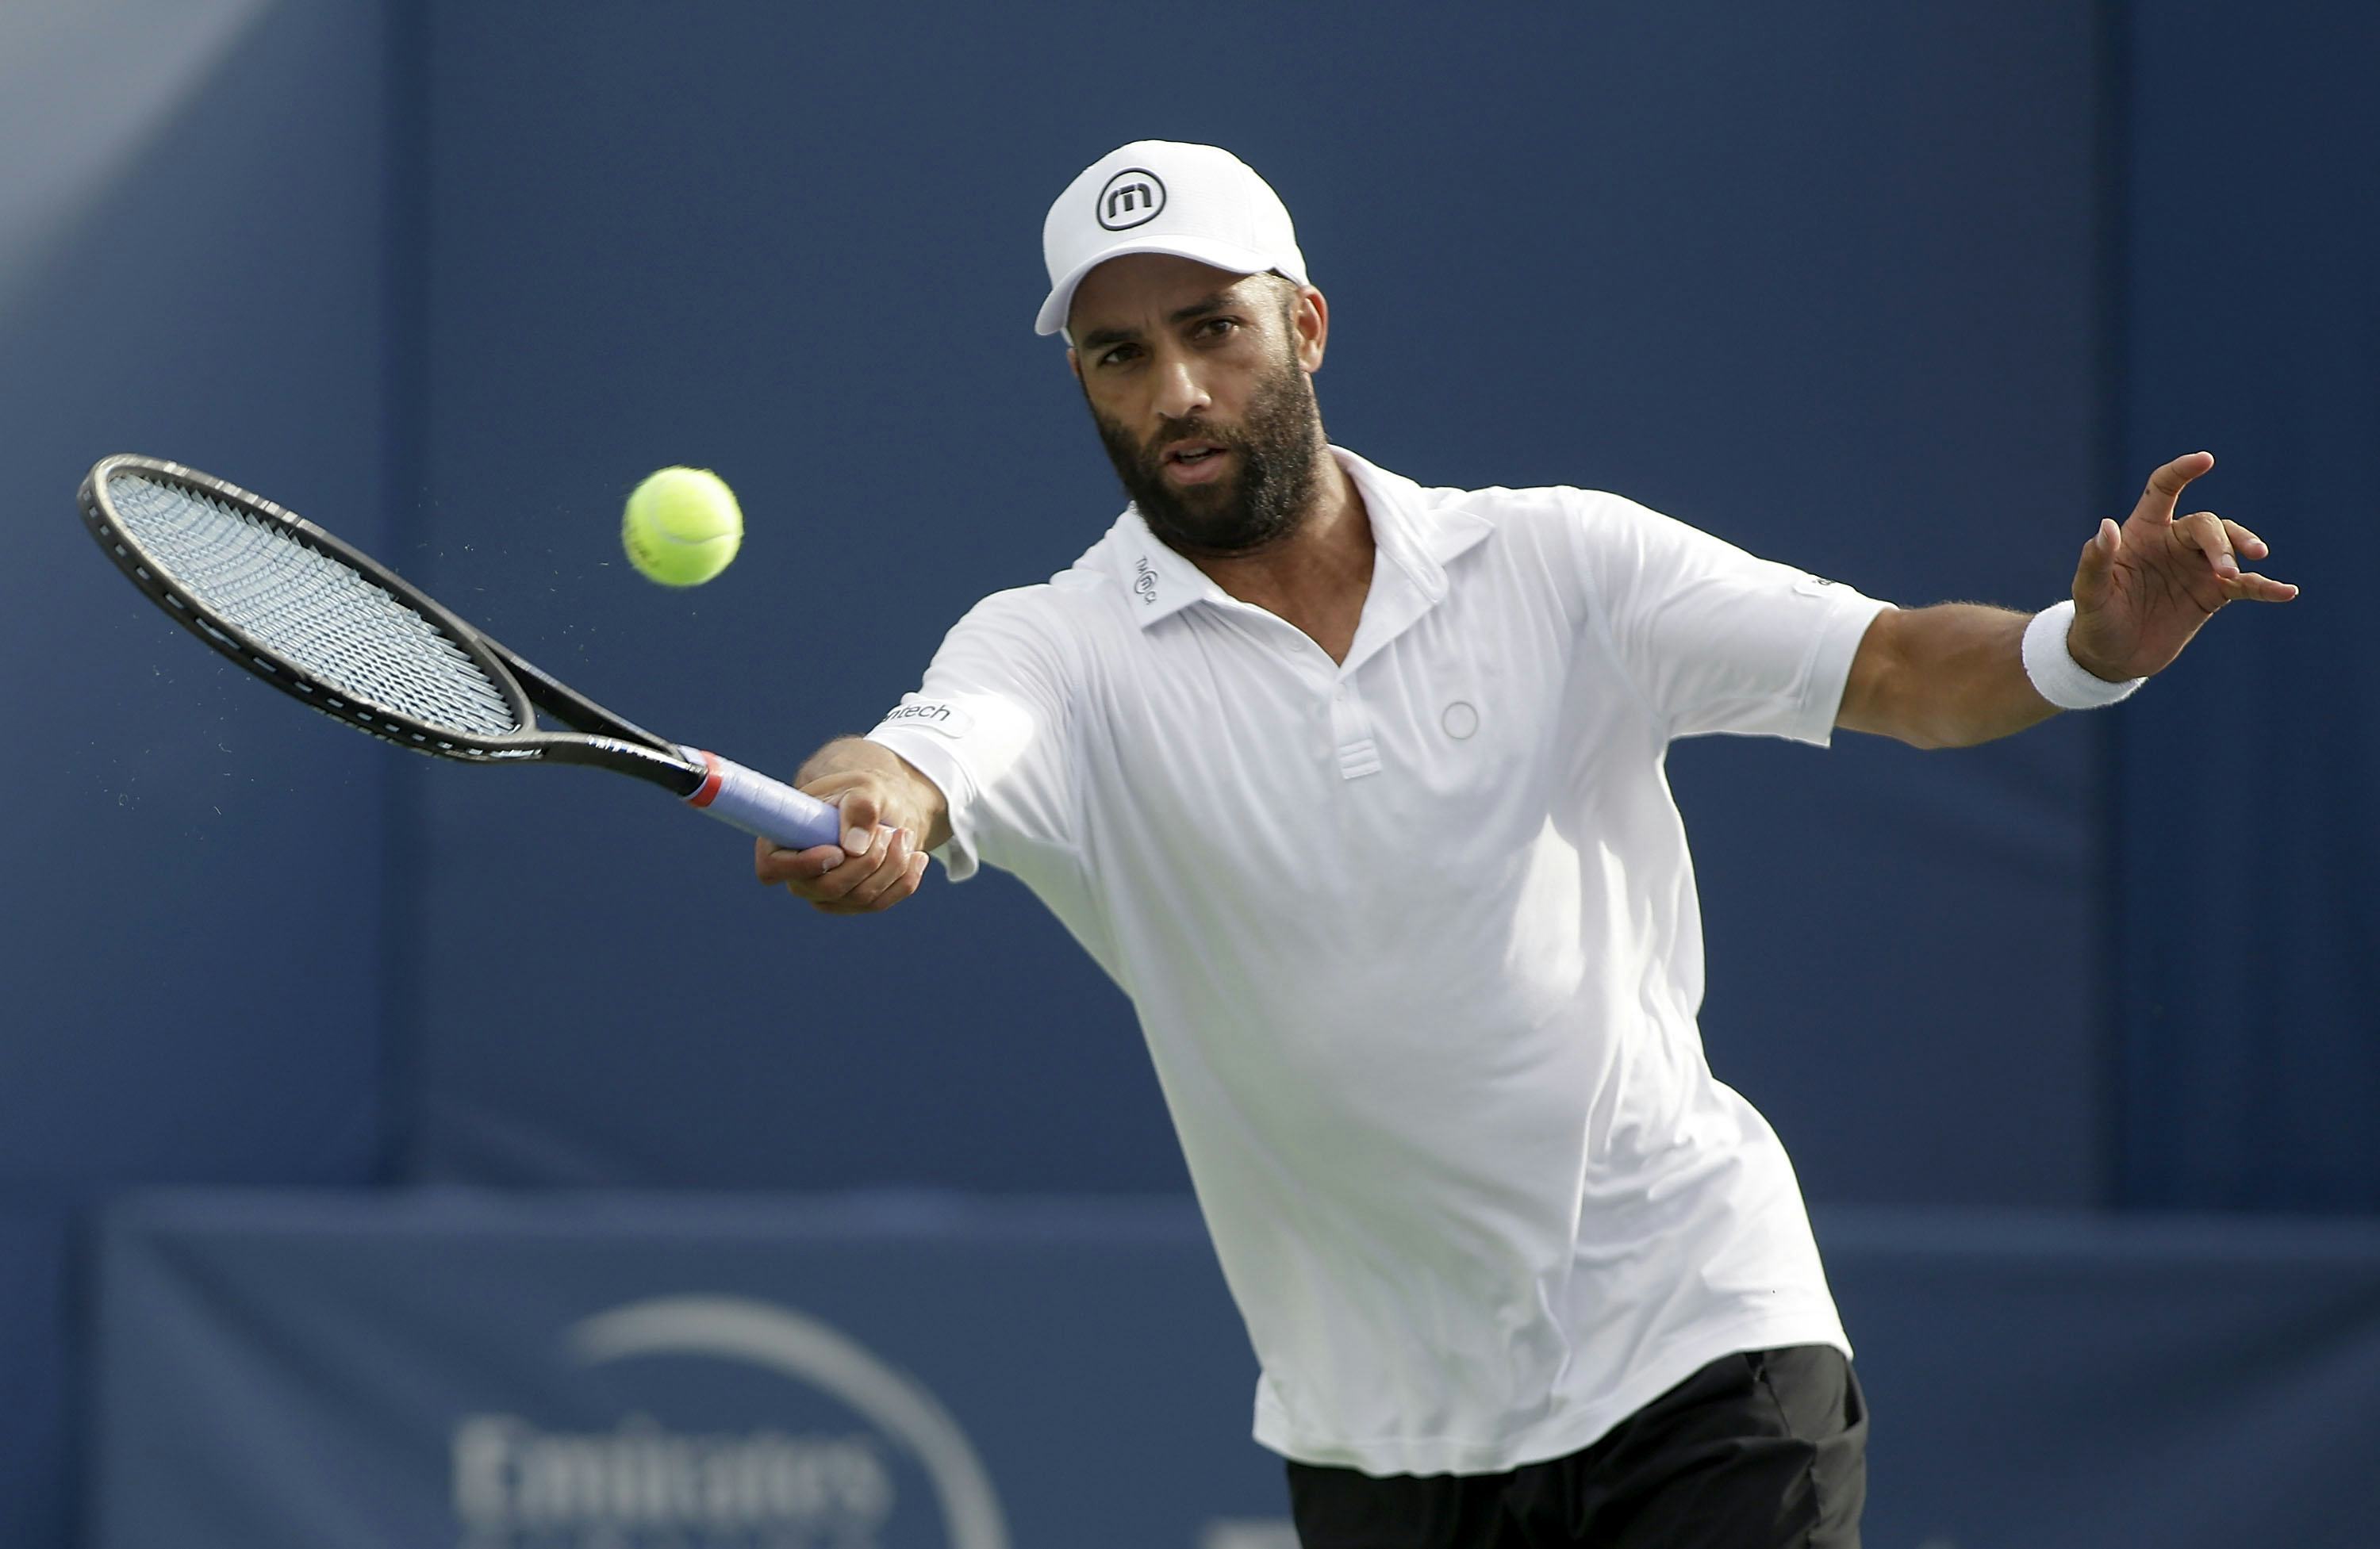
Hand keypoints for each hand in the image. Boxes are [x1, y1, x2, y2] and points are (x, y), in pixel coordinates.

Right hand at [753, 771, 927, 914]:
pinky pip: (880, 904)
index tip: (837, 851)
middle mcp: (799, 875)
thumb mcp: (864, 788)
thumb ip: (859, 806)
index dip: (801, 866)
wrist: (883, 809)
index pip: (772, 868)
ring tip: (903, 834)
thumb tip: (854, 847)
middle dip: (869, 860)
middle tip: (889, 831)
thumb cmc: (863, 793)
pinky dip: (905, 880)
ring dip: (892, 866)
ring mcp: (826, 894)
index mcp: (783, 840)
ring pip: (860, 898)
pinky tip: (917, 857)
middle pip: (828, 888)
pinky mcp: (853, 903)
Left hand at [2067, 452, 2297, 680]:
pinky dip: (2266, 587)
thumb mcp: (2090, 594)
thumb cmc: (2096, 619)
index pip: (2164, 489)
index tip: (2205, 460)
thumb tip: (2106, 526)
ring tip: (2251, 566)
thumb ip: (2096, 561)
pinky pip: (2246, 585)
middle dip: (2219, 542)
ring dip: (2242, 550)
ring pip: (2230, 545)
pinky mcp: (2213, 594)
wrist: (2113, 658)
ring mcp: (2197, 567)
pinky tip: (2287, 592)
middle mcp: (2173, 543)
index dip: (2182, 471)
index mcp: (2142, 532)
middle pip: (2205, 525)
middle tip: (2225, 570)